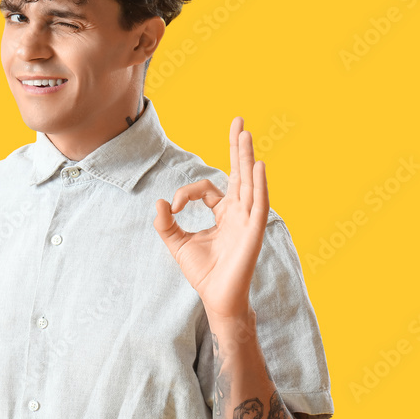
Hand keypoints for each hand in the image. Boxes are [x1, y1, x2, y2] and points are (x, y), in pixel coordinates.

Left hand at [153, 117, 268, 320]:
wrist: (216, 298)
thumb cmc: (203, 272)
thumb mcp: (177, 243)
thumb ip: (166, 223)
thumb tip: (159, 202)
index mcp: (223, 212)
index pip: (207, 188)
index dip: (187, 192)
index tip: (174, 207)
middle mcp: (238, 211)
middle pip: (239, 173)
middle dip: (237, 147)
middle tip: (238, 121)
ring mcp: (248, 220)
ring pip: (250, 182)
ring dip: (247, 158)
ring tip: (246, 133)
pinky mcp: (254, 231)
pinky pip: (259, 204)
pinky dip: (259, 184)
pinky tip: (258, 165)